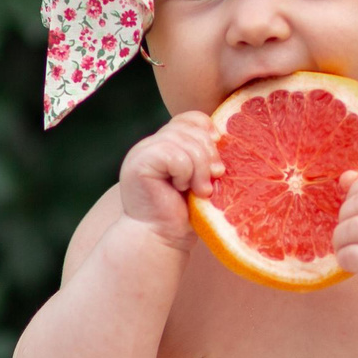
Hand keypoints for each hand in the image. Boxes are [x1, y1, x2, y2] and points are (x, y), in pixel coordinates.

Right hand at [117, 112, 222, 244]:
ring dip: (199, 169)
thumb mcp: (197, 178)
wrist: (160, 239)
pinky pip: (174, 156)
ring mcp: (141, 152)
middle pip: (189, 128)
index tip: (217, 156)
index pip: (189, 118)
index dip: (207, 131)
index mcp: (163, 144)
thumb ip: (201, 155)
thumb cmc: (182, 214)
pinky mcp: (138, 164)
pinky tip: (181, 189)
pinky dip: (185, 174)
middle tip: (212, 180)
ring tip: (199, 191)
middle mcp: (149, 144)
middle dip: (208, 154)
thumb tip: (219, 134)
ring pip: (184, 142)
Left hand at [334, 168, 357, 305]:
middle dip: (345, 215)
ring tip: (346, 247)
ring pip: (353, 226)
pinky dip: (343, 258)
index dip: (357, 190)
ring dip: (340, 238)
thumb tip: (344, 178)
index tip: (357, 209)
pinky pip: (352, 254)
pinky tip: (350, 262)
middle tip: (348, 230)